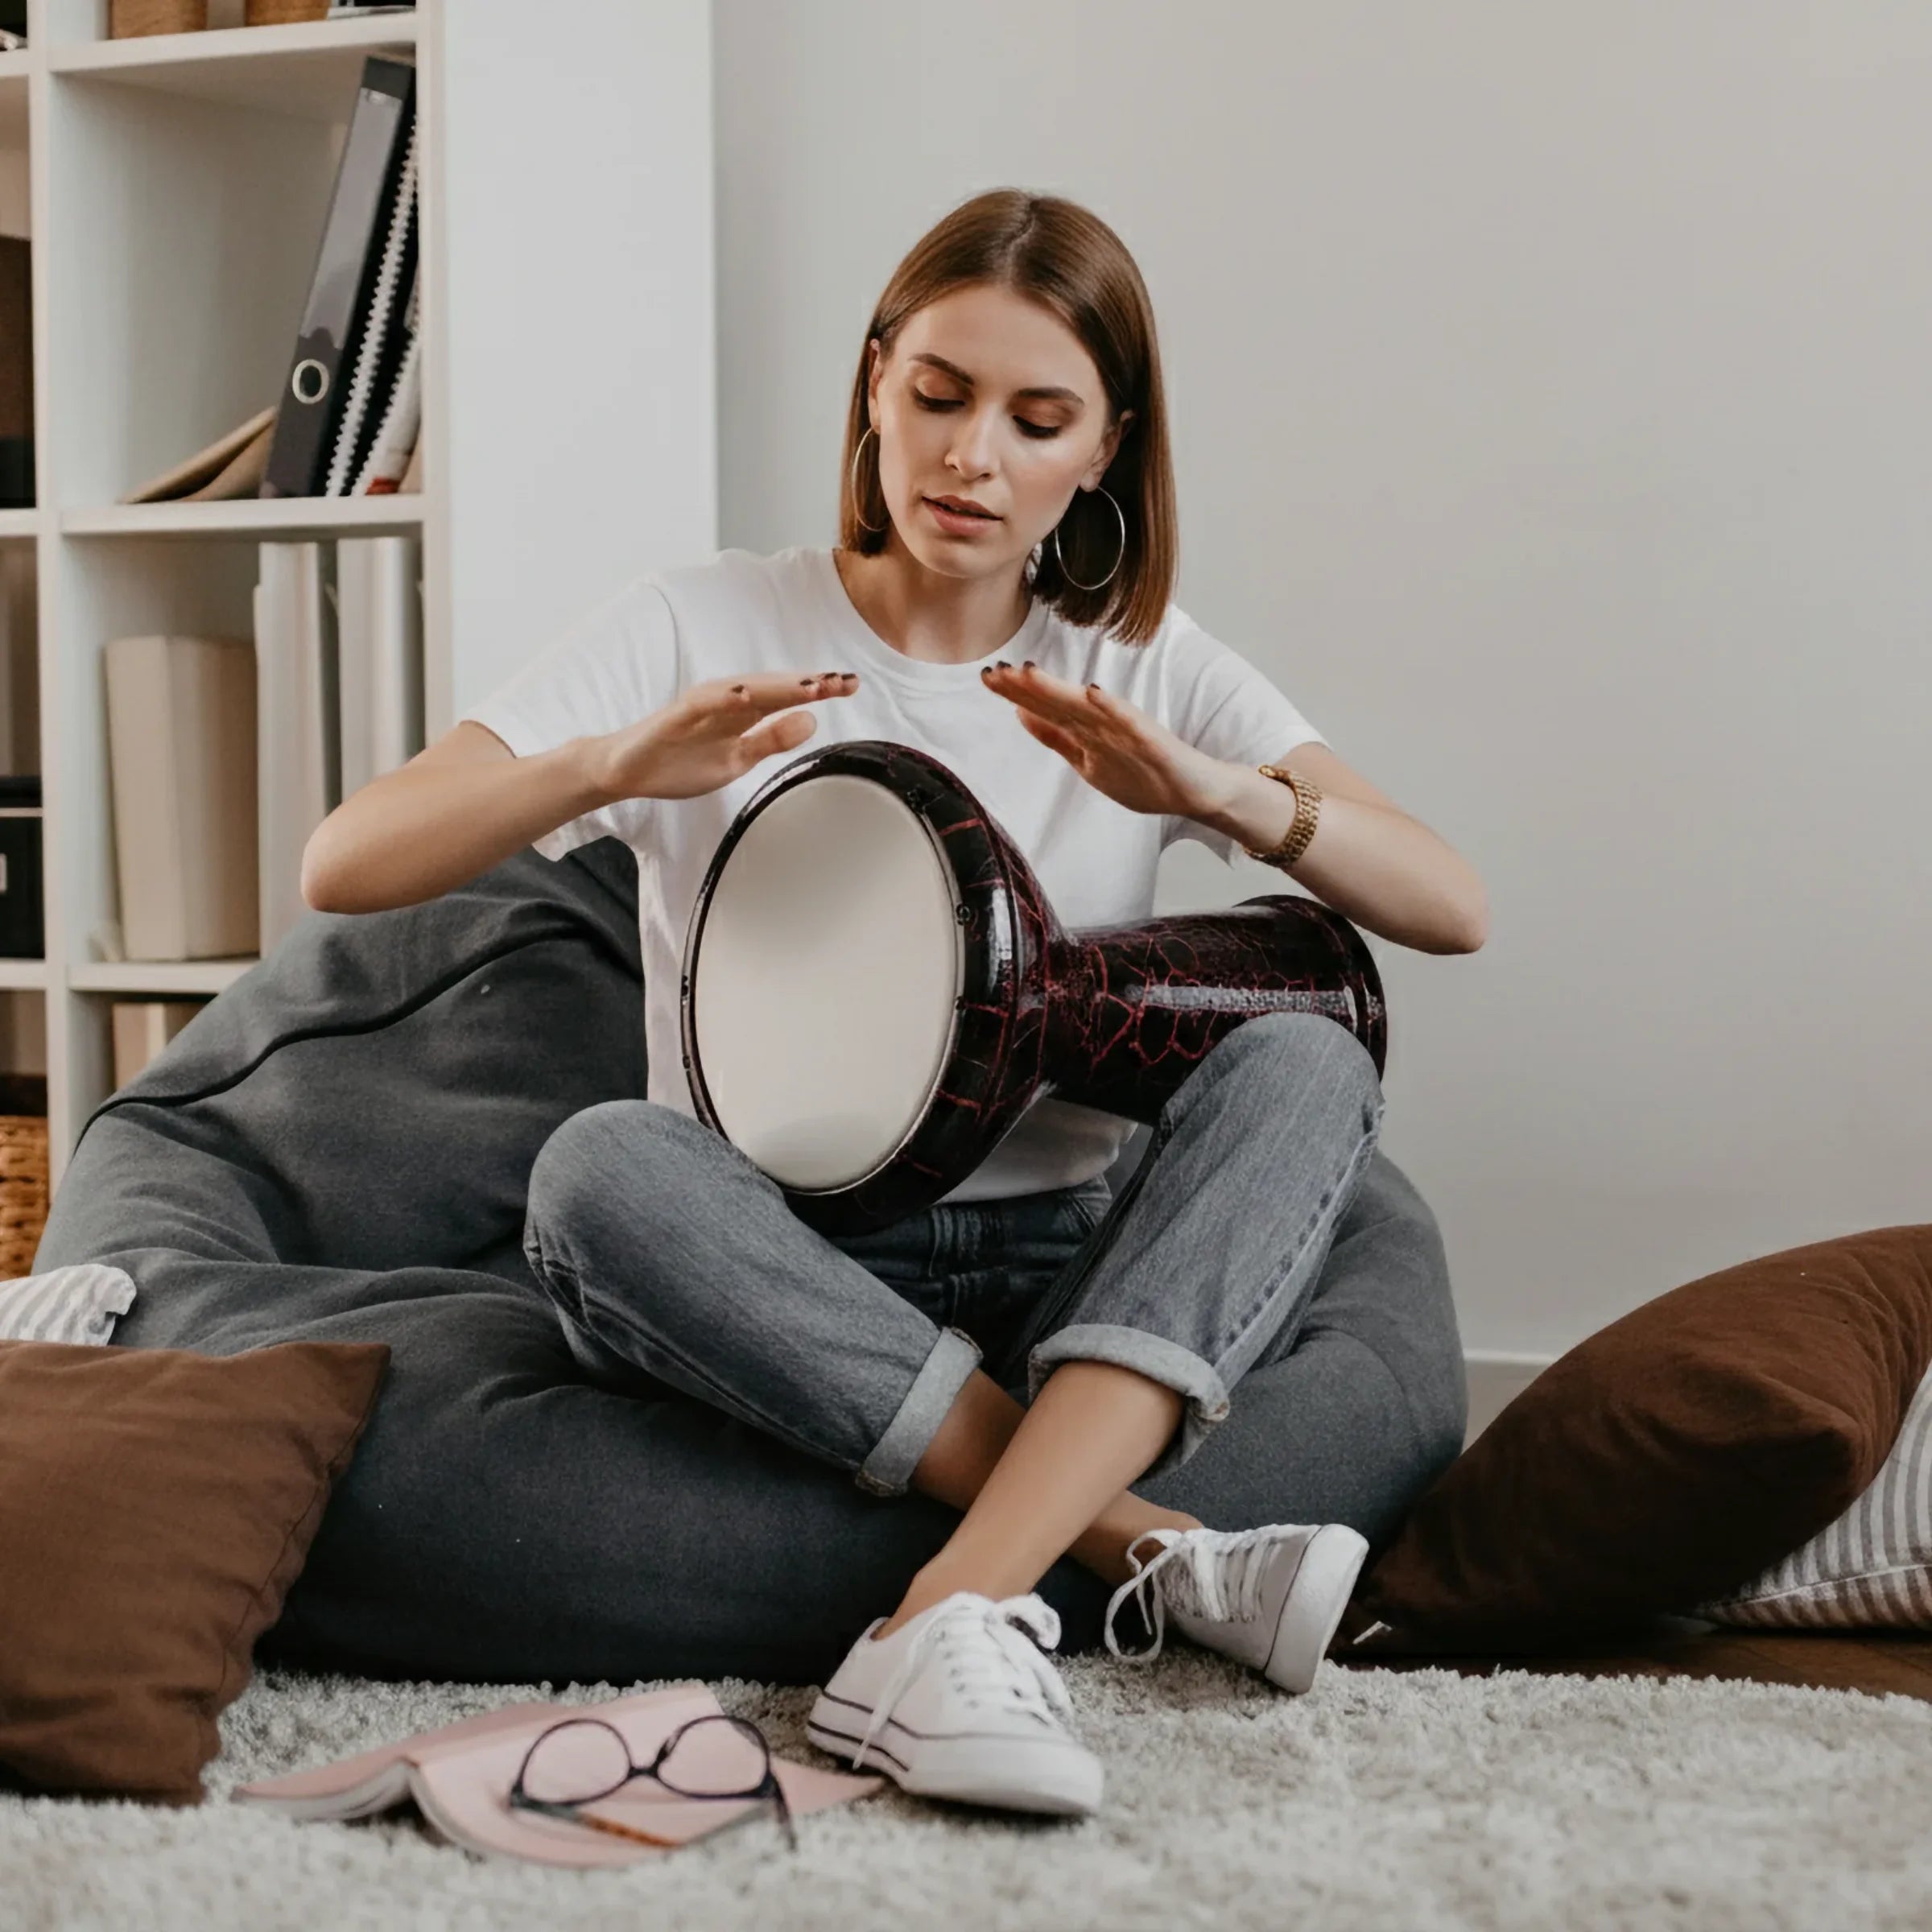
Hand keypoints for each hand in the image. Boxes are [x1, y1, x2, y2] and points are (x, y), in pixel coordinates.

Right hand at [592, 670, 857, 803]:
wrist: (627, 771)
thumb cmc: (681, 762)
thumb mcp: (738, 758)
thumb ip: (772, 740)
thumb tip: (812, 722)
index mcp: (743, 712)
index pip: (787, 698)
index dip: (819, 690)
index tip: (852, 685)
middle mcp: (726, 701)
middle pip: (774, 688)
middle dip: (809, 683)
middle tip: (844, 681)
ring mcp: (701, 706)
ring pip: (745, 691)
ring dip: (777, 687)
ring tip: (811, 686)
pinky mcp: (676, 716)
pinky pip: (703, 704)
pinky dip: (724, 698)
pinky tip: (747, 696)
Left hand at [980, 660, 1226, 820]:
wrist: (1195, 789)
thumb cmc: (1144, 772)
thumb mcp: (1087, 759)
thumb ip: (1055, 736)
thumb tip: (1019, 712)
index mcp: (1085, 732)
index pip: (1044, 709)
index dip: (1016, 693)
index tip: (987, 676)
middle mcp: (1102, 725)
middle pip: (1058, 704)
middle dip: (1026, 687)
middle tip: (995, 670)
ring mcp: (1127, 731)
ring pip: (1086, 708)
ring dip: (1058, 690)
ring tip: (1029, 673)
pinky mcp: (1152, 740)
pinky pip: (1129, 723)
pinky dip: (1111, 708)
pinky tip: (1093, 692)